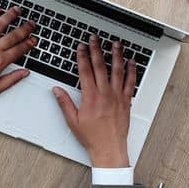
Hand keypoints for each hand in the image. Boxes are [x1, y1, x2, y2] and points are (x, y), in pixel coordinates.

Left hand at [0, 7, 35, 107]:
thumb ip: (12, 79)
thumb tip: (24, 73)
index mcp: (0, 61)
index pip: (19, 49)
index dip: (29, 43)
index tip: (33, 40)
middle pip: (13, 35)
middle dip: (25, 28)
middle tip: (31, 23)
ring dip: (10, 16)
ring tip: (17, 10)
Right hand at [53, 36, 135, 167]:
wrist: (109, 148)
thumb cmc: (92, 137)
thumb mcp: (73, 120)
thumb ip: (64, 103)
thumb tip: (56, 90)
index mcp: (90, 97)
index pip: (85, 71)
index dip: (82, 57)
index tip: (81, 47)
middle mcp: (105, 94)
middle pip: (100, 66)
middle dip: (96, 50)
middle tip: (95, 39)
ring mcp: (117, 96)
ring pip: (117, 71)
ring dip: (116, 55)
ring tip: (115, 44)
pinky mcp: (126, 101)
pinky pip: (130, 83)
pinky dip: (131, 71)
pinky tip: (131, 62)